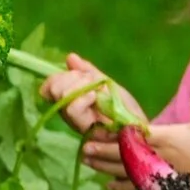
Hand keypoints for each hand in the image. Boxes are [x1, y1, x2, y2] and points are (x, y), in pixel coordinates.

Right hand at [42, 53, 135, 189]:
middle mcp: (70, 115)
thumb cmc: (123, 109)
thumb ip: (88, 72)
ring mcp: (77, 124)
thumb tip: (70, 57)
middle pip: (55, 90)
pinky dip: (85, 97)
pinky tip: (98, 96)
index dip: (58, 77)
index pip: (49, 87)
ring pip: (64, 100)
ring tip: (97, 90)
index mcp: (71, 102)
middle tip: (92, 82)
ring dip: (81, 87)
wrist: (141, 130)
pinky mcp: (87, 132)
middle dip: (73, 79)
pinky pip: (74, 110)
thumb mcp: (106, 85)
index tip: (78, 73)